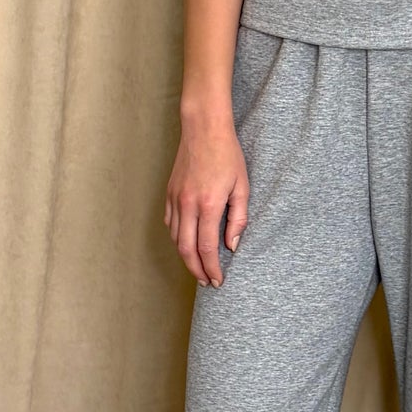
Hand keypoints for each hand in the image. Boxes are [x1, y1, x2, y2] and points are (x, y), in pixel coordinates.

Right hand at [165, 110, 248, 287]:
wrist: (203, 129)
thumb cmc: (227, 155)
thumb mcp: (242, 186)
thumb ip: (238, 218)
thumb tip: (232, 245)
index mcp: (208, 204)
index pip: (207, 247)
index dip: (212, 268)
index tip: (218, 280)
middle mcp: (188, 205)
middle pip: (186, 249)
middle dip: (196, 270)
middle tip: (207, 282)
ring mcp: (175, 199)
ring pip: (175, 238)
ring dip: (186, 257)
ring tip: (198, 267)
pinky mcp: (169, 193)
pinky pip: (170, 223)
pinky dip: (177, 238)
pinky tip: (187, 243)